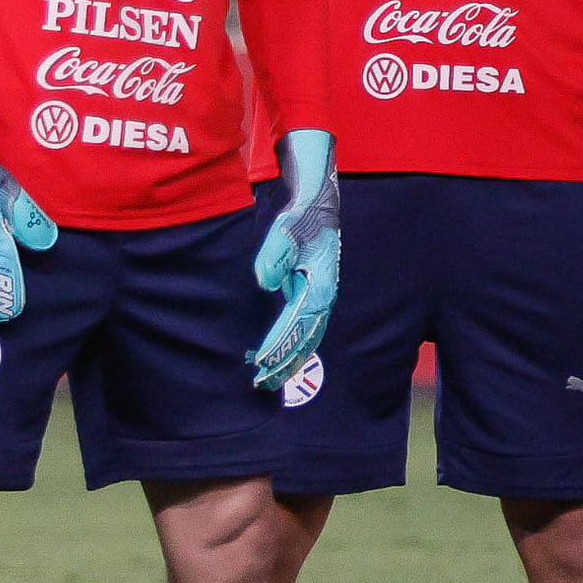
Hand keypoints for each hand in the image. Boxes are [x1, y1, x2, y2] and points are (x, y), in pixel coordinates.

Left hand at [247, 129, 341, 390]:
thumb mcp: (285, 231)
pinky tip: (273, 347)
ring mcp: (315, 291)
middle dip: (286, 362)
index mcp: (320, 285)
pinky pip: (298, 321)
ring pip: (305, 333)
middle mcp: (321, 294)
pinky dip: (287, 339)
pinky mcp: (307, 287)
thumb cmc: (301, 215)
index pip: (299, 327)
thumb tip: (267, 282)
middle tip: (263, 384)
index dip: (281, 348)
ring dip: (288, 355)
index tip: (261, 365)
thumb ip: (275, 256)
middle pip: (306, 338)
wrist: (316, 198)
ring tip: (269, 376)